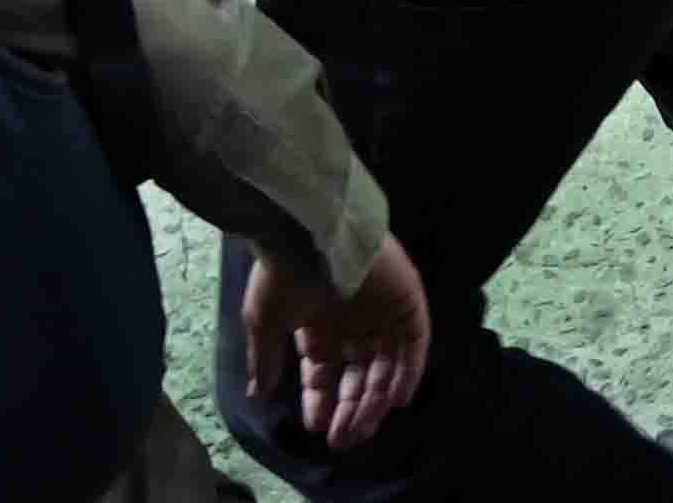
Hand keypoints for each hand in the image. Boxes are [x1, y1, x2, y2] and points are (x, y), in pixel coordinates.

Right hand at [242, 237, 433, 452]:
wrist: (309, 231)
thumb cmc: (283, 275)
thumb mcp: (264, 321)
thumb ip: (265, 359)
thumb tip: (258, 395)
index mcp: (319, 324)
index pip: (324, 372)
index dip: (321, 400)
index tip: (318, 427)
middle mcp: (352, 320)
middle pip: (358, 373)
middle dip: (352, 408)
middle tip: (346, 440)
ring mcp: (381, 310)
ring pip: (385, 365)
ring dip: (376, 398)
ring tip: (363, 428)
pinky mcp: (407, 300)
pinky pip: (414, 343)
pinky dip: (407, 372)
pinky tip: (395, 400)